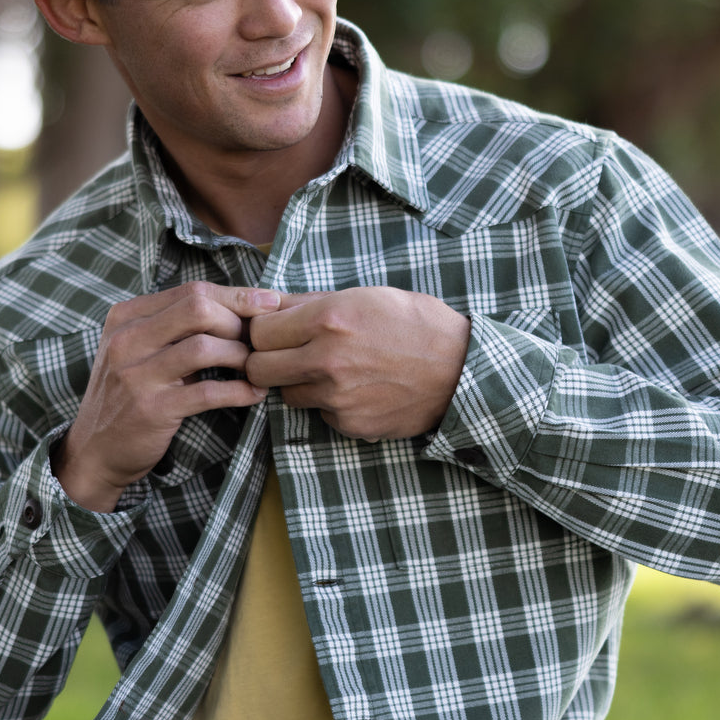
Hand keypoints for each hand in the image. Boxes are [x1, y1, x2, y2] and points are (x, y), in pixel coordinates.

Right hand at [55, 282, 279, 510]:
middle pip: (198, 308)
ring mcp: (136, 374)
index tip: (270, 303)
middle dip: (239, 321)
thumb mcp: (140, 351)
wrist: (95, 450)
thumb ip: (175, 327)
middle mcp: (127, 339)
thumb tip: (239, 307)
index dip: (237, 295)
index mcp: (126, 316)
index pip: (191, 291)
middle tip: (259, 341)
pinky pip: (207, 392)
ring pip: (204, 347)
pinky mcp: (152, 409)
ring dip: (241, 355)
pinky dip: (239, 391)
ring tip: (256, 366)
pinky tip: (254, 393)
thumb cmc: (129, 395)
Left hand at [245, 287, 469, 440]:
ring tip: (331, 371)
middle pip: (258, 368)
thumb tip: (270, 303)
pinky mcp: (350, 423)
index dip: (263, 331)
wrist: (461, 370)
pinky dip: (330, 404)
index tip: (275, 331)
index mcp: (329, 319)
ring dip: (299, 383)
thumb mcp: (367, 296)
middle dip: (266, 360)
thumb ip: (313, 302)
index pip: (258, 331)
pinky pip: (320, 413)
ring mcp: (337, 397)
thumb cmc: (417, 324)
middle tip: (287, 356)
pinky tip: (358, 389)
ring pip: (287, 394)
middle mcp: (327, 360)